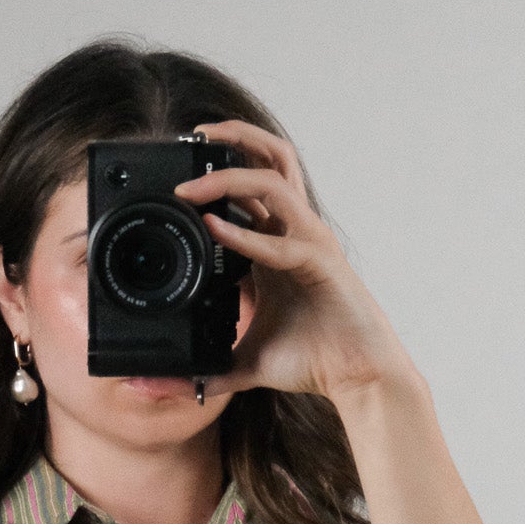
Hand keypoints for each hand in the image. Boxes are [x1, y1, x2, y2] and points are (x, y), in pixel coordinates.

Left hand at [173, 117, 418, 405]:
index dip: (217, 167)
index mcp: (275, 243)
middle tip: (193, 136)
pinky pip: (280, 240)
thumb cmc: (311, 361)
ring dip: (229, 176)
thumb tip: (169, 387)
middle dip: (233, 136)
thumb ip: (208, 370)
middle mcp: (294, 232)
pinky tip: (214, 230)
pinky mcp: (320, 263)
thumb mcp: (245, 363)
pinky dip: (245, 234)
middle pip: (271, 157)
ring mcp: (309, 242)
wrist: (355, 378)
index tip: (176, 171)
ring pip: (274, 181)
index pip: (250, 186)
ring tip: (190, 186)